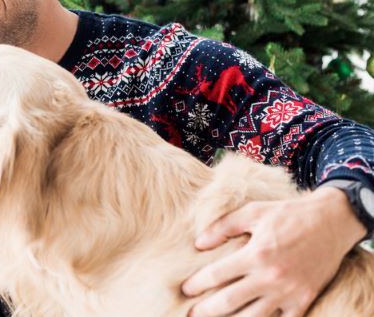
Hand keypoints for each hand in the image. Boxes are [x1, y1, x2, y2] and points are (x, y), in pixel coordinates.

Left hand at [181, 188, 364, 315]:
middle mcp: (271, 276)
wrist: (331, 223)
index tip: (186, 290)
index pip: (216, 275)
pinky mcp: (304, 300)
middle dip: (207, 310)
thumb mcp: (252, 212)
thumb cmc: (288, 214)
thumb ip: (223, 227)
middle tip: (191, 314)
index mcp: (256, 254)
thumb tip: (198, 244)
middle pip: (230, 302)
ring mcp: (289, 292)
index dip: (197, 284)